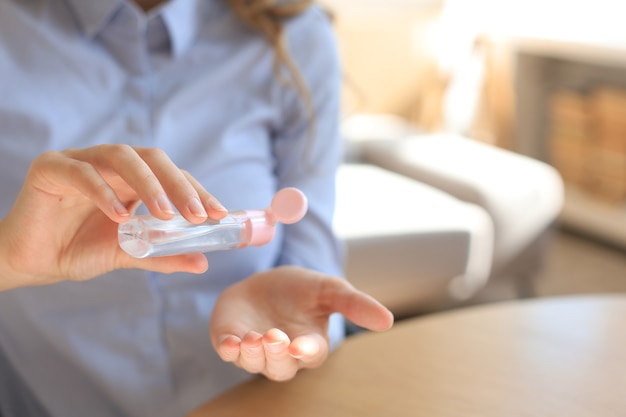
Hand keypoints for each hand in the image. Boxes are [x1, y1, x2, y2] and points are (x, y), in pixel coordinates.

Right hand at [0, 145, 226, 290]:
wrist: (32, 262)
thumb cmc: (79, 250)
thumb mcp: (128, 254)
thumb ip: (163, 255)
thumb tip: (203, 262)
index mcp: (132, 179)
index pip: (172, 175)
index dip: (197, 191)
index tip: (219, 215)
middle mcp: (110, 164)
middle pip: (153, 159)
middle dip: (179, 185)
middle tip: (197, 215)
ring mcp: (81, 161)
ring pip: (122, 157)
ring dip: (149, 184)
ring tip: (164, 215)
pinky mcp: (51, 168)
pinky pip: (81, 172)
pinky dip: (103, 191)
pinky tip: (119, 215)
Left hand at [210, 265, 393, 380]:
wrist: (263, 281)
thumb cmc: (299, 290)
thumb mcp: (328, 289)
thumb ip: (355, 304)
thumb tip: (388, 320)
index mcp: (309, 344)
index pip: (311, 355)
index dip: (306, 352)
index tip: (301, 345)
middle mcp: (282, 353)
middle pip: (281, 367)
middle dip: (277, 355)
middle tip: (274, 337)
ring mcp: (254, 350)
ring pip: (254, 363)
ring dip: (254, 353)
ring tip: (255, 337)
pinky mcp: (230, 340)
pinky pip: (229, 353)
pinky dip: (229, 349)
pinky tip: (231, 342)